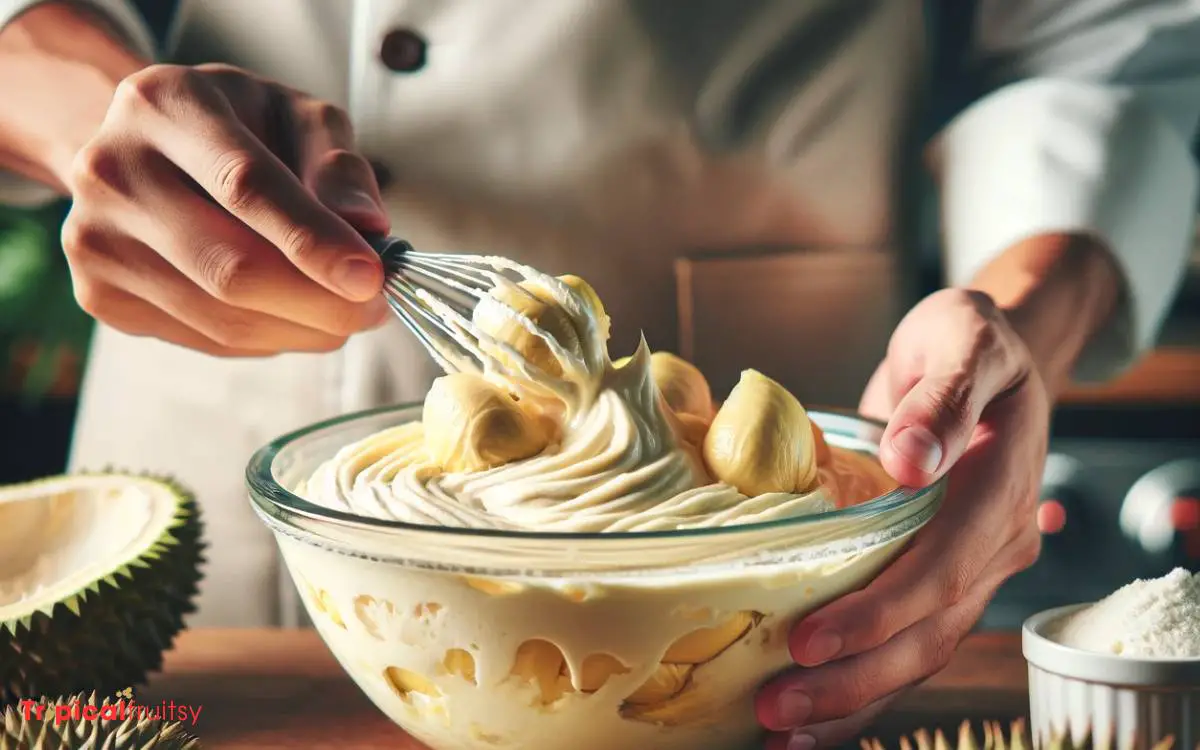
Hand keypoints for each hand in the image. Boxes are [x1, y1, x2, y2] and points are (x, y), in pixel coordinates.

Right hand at [60, 63, 391, 355]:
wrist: (150, 152)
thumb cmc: (238, 131)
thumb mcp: (297, 118)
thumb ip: (338, 166)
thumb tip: (368, 227)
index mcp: (164, 105)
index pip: (244, 185)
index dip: (313, 240)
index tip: (371, 277)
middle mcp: (112, 170)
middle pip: (229, 267)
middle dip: (320, 302)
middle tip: (374, 307)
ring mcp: (96, 239)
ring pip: (222, 317)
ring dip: (303, 328)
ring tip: (345, 312)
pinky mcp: (101, 295)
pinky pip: (207, 340)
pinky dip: (269, 338)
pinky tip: (293, 315)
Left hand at [756, 289, 1049, 748]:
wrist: (982, 351)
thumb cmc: (966, 338)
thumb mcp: (961, 341)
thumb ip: (943, 399)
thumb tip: (914, 459)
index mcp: (1003, 488)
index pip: (943, 567)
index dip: (880, 610)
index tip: (811, 639)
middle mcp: (998, 541)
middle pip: (932, 630)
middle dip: (855, 677)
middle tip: (777, 705)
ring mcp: (974, 564)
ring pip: (922, 650)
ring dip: (854, 696)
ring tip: (783, 729)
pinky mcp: (941, 572)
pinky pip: (910, 638)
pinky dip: (863, 678)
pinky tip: (814, 710)